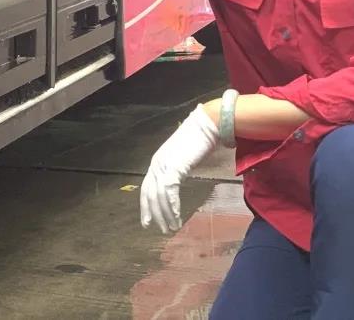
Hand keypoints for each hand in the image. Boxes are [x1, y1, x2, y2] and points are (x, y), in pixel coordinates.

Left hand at [140, 104, 218, 233]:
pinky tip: (176, 217)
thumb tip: (177, 181)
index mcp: (158, 161)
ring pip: (160, 196)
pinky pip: (170, 192)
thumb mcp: (183, 157)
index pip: (146, 188)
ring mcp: (164, 165)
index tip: (148, 221)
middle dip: (154, 214)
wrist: (207, 124)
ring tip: (171, 227)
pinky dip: (172, 206)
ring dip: (165, 214)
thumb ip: (177, 169)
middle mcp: (157, 163)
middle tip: (159, 229)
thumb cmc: (199, 139)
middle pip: (150, 194)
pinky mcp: (175, 167)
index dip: (146, 205)